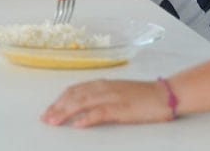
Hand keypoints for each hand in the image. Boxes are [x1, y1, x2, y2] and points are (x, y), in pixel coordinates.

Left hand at [42, 79, 171, 127]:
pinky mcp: (122, 108)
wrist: (164, 94)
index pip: (73, 90)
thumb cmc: (141, 96)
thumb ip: (99, 97)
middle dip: (57, 107)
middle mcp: (103, 88)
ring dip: (66, 112)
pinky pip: (101, 112)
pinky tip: (78, 125)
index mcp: (100, 84)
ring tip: (54, 121)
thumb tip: (81, 108)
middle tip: (45, 119)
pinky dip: (87, 118)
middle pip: (73, 96)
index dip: (59, 100)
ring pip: (82, 102)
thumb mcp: (116, 93)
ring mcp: (112, 97)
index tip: (48, 110)